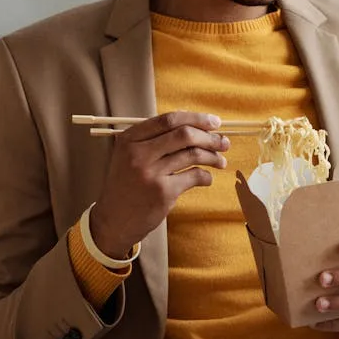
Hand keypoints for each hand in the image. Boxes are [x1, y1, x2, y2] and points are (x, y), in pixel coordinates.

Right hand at [89, 111, 228, 257]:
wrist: (113, 220)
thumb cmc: (127, 185)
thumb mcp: (129, 156)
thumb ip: (153, 139)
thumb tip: (193, 122)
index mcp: (129, 139)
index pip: (168, 120)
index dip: (196, 118)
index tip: (214, 122)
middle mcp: (138, 153)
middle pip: (184, 134)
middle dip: (210, 137)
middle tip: (224, 142)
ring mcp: (151, 173)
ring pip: (193, 154)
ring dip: (213, 156)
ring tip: (221, 160)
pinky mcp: (163, 192)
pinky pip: (194, 177)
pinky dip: (206, 176)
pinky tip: (207, 178)